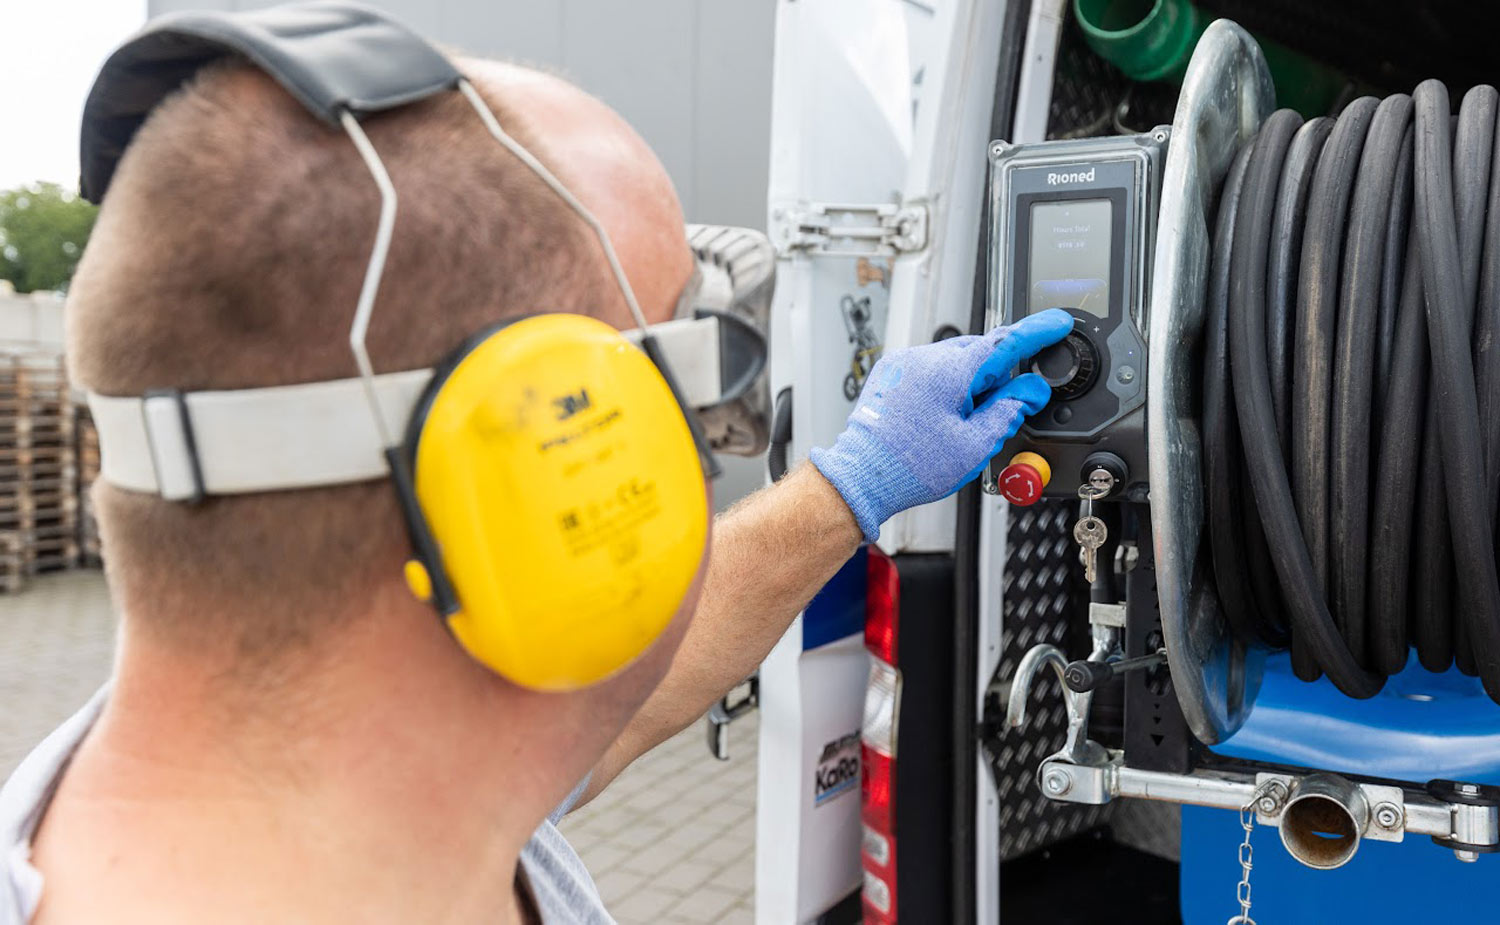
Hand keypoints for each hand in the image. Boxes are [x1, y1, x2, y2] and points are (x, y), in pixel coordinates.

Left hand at [810, 309, 1072, 539]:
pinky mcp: (893, 374)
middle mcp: (924, 358)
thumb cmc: (909, 467)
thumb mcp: (975, 444)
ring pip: (956, 363)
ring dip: (968, 386)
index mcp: (950, 371)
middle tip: (993, 416)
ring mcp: (905, 364)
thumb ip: (1008, 411)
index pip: (1006, 341)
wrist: (861, 477)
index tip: (1057, 322)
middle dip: (995, 380)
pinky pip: (931, 370)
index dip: (1037, 331)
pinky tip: (938, 419)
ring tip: (957, 426)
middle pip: (981, 354)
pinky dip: (945, 388)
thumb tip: (1031, 391)